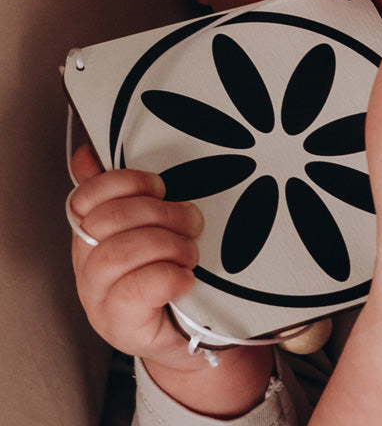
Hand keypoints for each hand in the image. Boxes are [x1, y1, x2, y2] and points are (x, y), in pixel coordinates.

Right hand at [69, 145, 273, 415]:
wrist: (191, 333)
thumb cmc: (169, 272)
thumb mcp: (150, 225)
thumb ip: (123, 190)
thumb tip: (87, 154)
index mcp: (92, 236)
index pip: (86, 198)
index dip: (125, 183)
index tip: (160, 186)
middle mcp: (88, 267)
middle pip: (107, 222)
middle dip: (159, 214)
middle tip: (190, 222)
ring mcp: (100, 299)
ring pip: (119, 253)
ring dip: (167, 245)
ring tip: (190, 251)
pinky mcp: (122, 327)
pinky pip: (137, 290)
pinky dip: (169, 276)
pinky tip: (185, 277)